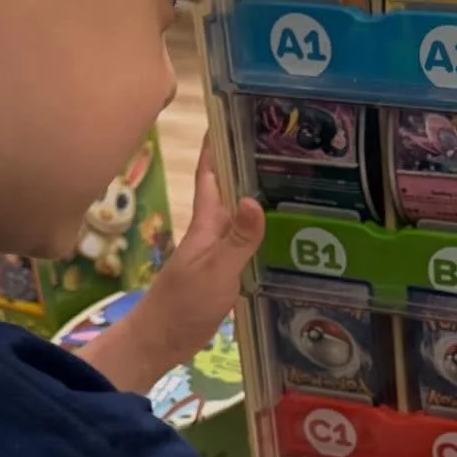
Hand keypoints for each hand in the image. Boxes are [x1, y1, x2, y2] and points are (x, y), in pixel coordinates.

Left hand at [73, 139, 262, 394]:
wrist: (161, 341)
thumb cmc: (183, 303)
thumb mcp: (215, 270)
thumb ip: (236, 239)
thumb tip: (256, 199)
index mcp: (206, 223)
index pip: (211, 174)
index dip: (217, 146)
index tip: (232, 116)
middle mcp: (212, 231)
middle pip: (231, 191)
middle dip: (248, 166)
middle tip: (282, 145)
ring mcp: (218, 252)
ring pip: (241, 217)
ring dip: (260, 199)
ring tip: (295, 183)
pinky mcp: (226, 273)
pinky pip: (248, 244)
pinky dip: (264, 234)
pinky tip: (287, 235)